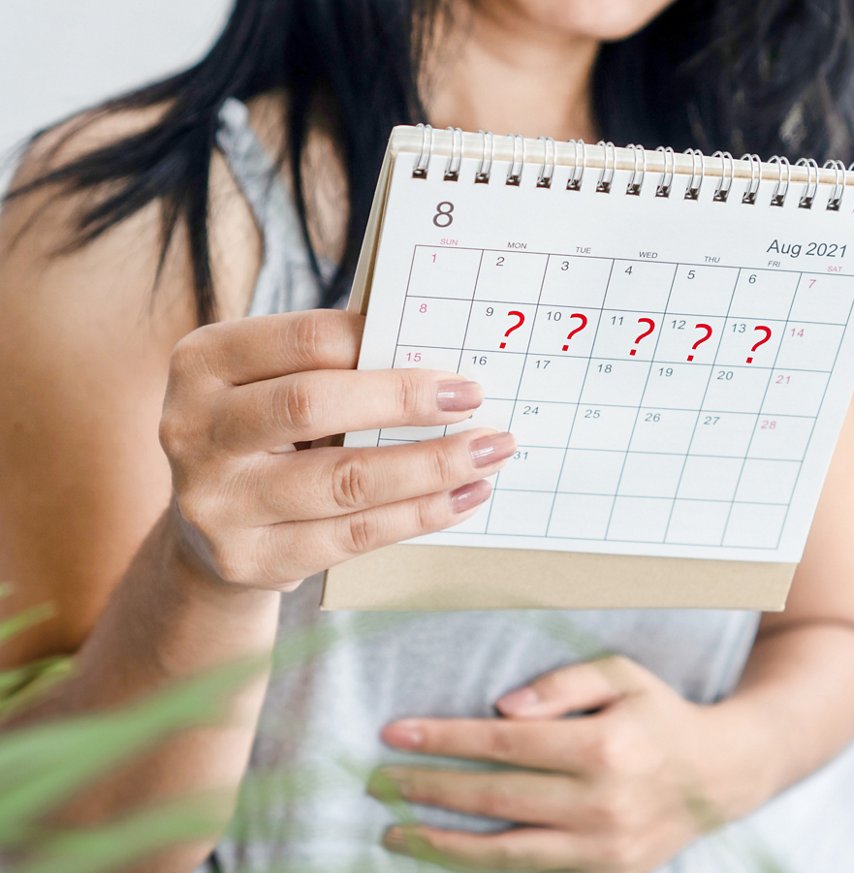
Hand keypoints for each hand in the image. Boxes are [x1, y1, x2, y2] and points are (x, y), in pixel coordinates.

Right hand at [159, 309, 514, 590]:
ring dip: (430, 465)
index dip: (376, 341)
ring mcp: (216, 501)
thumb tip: (440, 355)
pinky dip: (419, 514)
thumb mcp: (275, 384)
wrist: (209, 531)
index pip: (300, 340)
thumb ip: (335, 365)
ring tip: (489, 451)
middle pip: (312, 405)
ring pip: (343, 481)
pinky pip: (353, 535)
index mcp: (203, 362)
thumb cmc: (267, 434)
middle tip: (473, 399)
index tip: (441, 353)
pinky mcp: (249, 559)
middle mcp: (194, 429)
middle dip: (405, 400)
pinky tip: (463, 497)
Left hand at [369, 655, 768, 872]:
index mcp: (603, 746)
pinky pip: (530, 872)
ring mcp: (603, 847)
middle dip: (428, 788)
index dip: (444, 738)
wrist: (720, 774)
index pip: (503, 742)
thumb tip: (501, 708)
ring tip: (395, 829)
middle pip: (494, 798)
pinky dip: (481, 865)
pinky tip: (445, 851)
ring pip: (504, 850)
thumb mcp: (621, 676)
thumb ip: (562, 685)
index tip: (395, 733)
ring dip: (441, 841)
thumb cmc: (659, 714)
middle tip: (378, 780)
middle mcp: (601, 803)